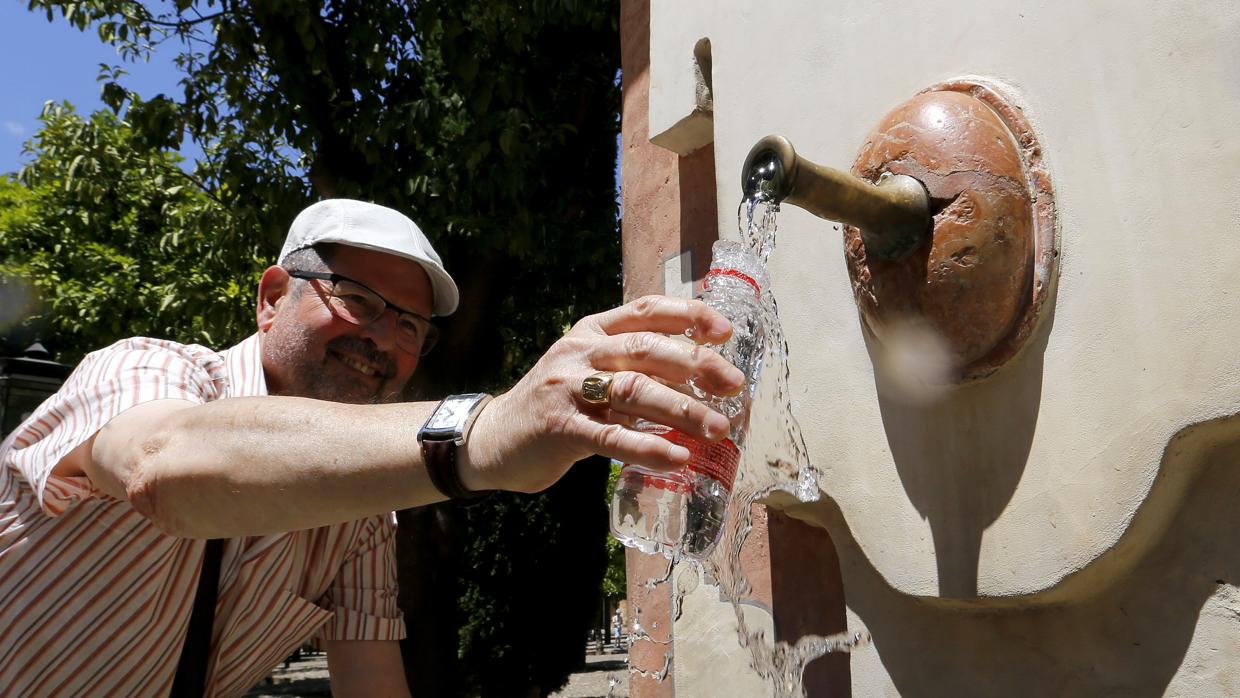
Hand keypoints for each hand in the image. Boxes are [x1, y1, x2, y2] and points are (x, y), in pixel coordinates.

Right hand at [461, 295, 745, 492]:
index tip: (726, 332)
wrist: (492, 439)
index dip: (689, 315)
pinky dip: (648, 447)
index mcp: (592, 331)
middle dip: (697, 365)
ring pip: (635, 391)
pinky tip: (677, 458)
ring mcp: (568, 388)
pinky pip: (611, 437)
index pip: (646, 310)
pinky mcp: (560, 428)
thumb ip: (630, 364)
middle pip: (648, 349)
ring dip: (683, 409)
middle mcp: (580, 352)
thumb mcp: (588, 370)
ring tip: (718, 427)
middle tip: (733, 386)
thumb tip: (699, 371)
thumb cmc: (555, 406)